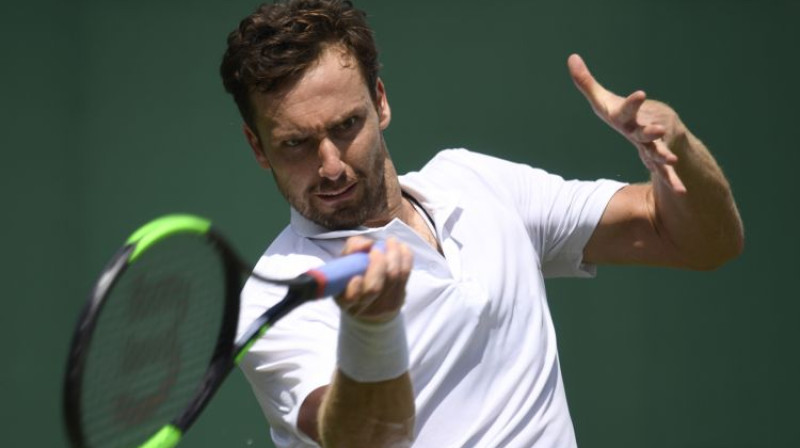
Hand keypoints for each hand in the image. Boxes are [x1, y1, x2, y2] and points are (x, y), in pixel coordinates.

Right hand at [336, 236, 412, 322]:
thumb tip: (368, 244)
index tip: (356, 277)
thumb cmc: (352, 274)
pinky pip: (405, 275)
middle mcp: (363, 306)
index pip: (349, 300)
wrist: (370, 298)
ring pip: (392, 279)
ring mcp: (383, 306)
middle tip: (375, 250)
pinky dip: (405, 257)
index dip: (354, 290)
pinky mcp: (399, 299)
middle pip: (374, 288)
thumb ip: (351, 249)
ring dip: (393, 255)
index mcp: (343, 300)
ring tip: (390, 241)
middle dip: (377, 265)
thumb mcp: (345, 261)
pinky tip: (401, 247)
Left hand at [568, 53, 686, 193]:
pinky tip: (681, 192)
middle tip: (659, 129)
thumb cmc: (623, 114)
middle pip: (647, 131)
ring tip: (671, 161)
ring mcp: (653, 145)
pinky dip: (672, 181)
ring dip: (664, 156)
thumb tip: (572, 57)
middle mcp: (644, 129)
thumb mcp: (602, 101)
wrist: (657, 126)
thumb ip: (586, 82)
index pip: (628, 109)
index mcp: (629, 116)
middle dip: (652, 131)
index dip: (633, 102)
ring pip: (659, 151)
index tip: (641, 94)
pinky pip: (664, 172)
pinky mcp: (658, 159)